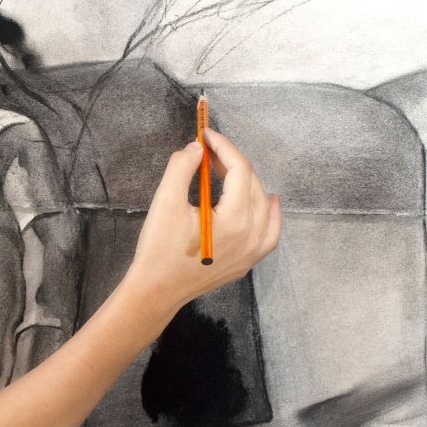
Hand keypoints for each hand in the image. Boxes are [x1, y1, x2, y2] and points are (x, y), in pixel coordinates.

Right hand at [123, 129, 281, 312]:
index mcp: (234, 219)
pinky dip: (270, 215)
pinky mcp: (246, 263)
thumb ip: (182, 167)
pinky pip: (269, 234)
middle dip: (233, 162)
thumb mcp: (165, 201)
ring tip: (232, 170)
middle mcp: (250, 236)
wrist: (156, 291)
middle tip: (209, 152)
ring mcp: (251, 253)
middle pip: (253, 186)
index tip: (207, 135)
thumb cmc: (158, 248)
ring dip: (251, 184)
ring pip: (265, 208)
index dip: (224, 147)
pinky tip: (268, 202)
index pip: (240, 170)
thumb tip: (197, 148)